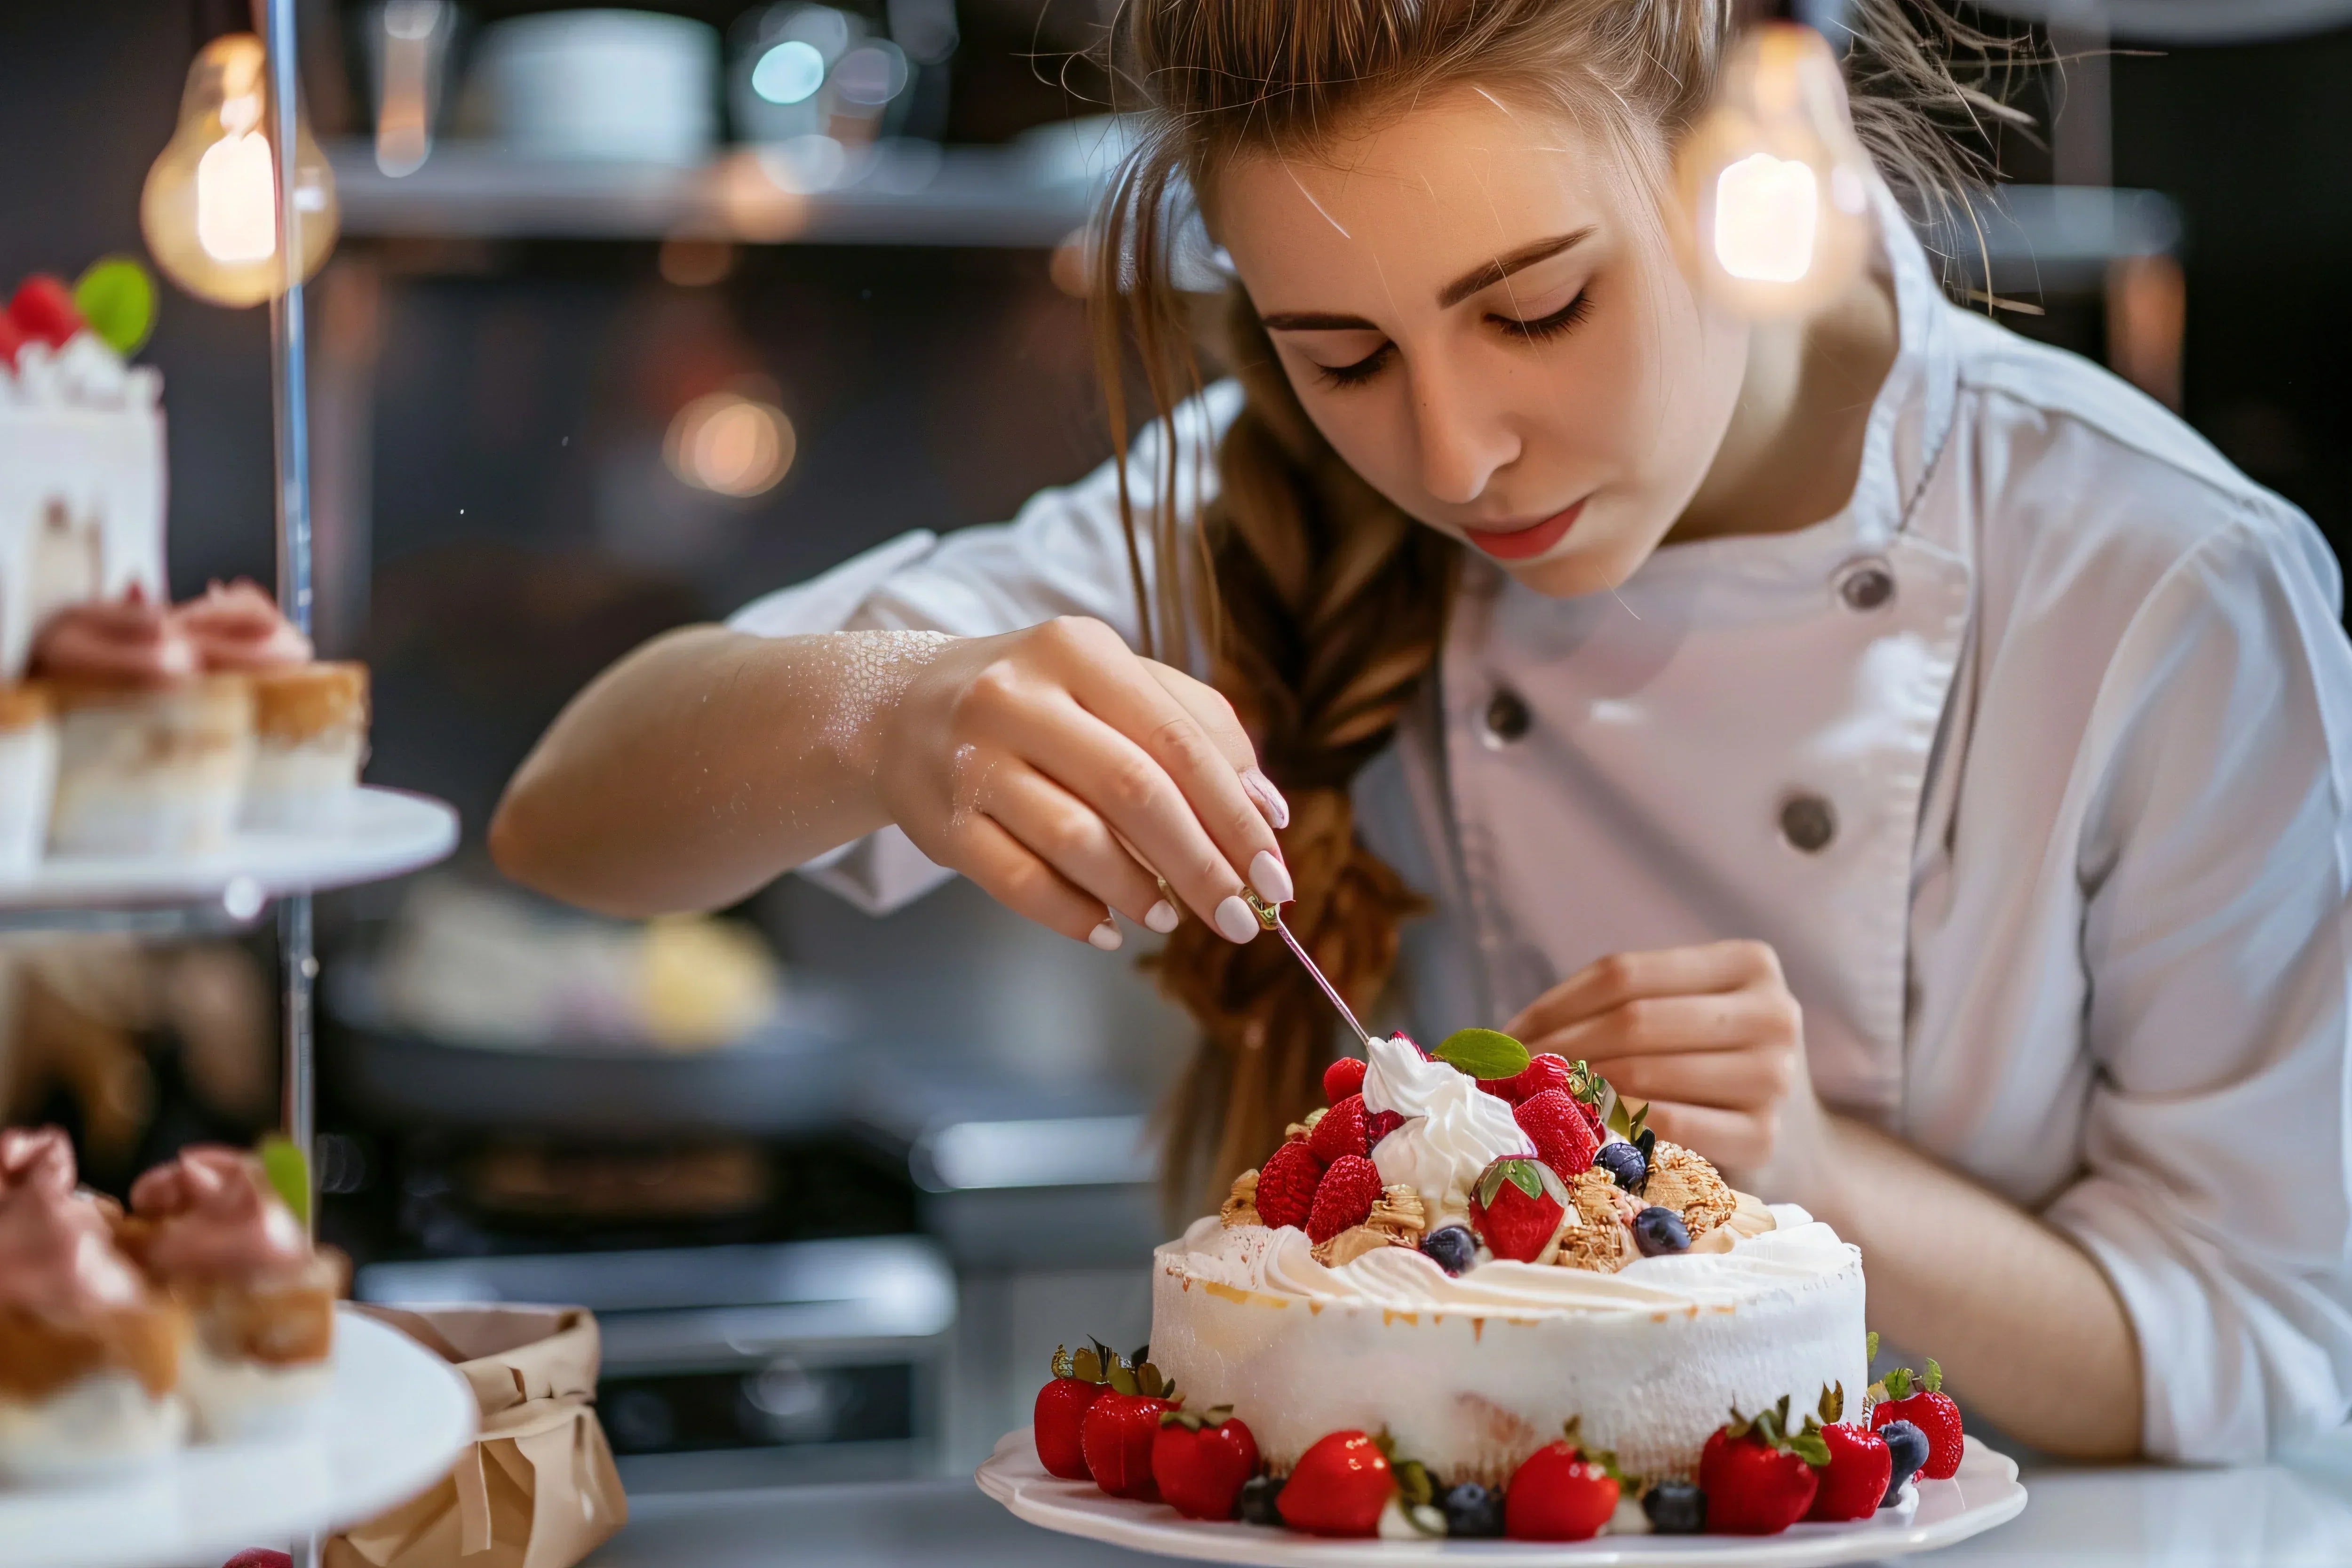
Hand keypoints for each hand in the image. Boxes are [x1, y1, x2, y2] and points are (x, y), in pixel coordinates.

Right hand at [871, 616, 1288, 948]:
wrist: (903, 709)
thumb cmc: (1041, 701)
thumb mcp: (1116, 684)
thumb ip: (1200, 729)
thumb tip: (1269, 808)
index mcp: (1079, 650)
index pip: (1178, 740)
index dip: (1236, 814)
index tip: (1276, 874)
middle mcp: (1019, 696)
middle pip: (1134, 790)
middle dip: (1201, 864)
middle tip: (1242, 917)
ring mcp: (973, 758)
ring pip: (1074, 839)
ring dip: (1136, 890)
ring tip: (1169, 916)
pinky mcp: (941, 821)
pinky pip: (1017, 881)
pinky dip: (1072, 915)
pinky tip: (1107, 929)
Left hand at [1503, 939, 1834, 1196]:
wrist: (1801, 1150)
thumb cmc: (1712, 1072)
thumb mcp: (1682, 1019)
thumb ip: (1617, 1010)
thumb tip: (1501, 1038)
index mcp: (1749, 964)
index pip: (1624, 974)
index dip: (1553, 1005)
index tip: (1504, 1037)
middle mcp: (1772, 1012)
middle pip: (1632, 1021)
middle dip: (1555, 1050)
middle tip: (1503, 1077)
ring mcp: (1774, 1076)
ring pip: (1643, 1074)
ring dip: (1572, 1092)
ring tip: (1525, 1103)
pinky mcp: (1764, 1137)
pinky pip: (1665, 1126)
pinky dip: (1611, 1128)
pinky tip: (1574, 1135)